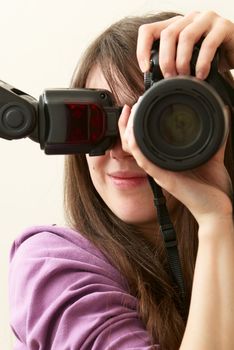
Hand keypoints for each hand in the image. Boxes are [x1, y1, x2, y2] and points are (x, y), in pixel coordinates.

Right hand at [119, 104, 232, 226]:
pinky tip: (133, 135)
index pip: (145, 141)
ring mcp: (159, 172)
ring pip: (134, 149)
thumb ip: (215, 135)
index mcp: (166, 161)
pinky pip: (143, 161)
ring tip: (128, 114)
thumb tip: (221, 112)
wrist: (217, 209)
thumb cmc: (213, 186)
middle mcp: (159, 166)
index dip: (137, 124)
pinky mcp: (163, 179)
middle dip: (127, 123)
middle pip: (134, 142)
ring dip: (127, 131)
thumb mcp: (213, 154)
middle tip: (129, 107)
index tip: (138, 106)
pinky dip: (136, 147)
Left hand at [136, 11, 233, 78]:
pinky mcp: (223, 26)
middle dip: (165, 59)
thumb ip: (172, 63)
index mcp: (175, 25)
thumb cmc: (210, 57)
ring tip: (184, 77)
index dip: (142, 49)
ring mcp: (206, 19)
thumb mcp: (187, 59)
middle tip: (169, 77)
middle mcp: (189, 19)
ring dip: (182, 60)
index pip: (148, 31)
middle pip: (167, 34)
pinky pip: (209, 44)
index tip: (146, 69)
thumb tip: (153, 83)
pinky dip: (202, 62)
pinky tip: (201, 75)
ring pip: (186, 36)